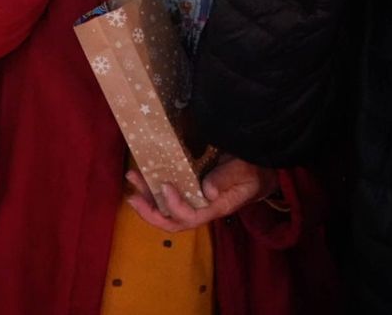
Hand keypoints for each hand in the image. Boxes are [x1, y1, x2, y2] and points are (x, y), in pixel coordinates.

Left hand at [124, 155, 277, 232]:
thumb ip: (228, 179)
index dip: (176, 206)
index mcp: (217, 208)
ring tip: (132, 178)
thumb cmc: (254, 171)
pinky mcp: (190, 188)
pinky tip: (143, 173)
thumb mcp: (246, 172)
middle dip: (151, 212)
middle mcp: (202, 208)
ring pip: (166, 208)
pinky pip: (168, 194)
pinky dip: (153, 187)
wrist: (259, 170)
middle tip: (133, 196)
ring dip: (146, 196)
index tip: (166, 186)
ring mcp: (194, 200)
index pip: (192, 218)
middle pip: (173, 221)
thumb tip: (207, 190)